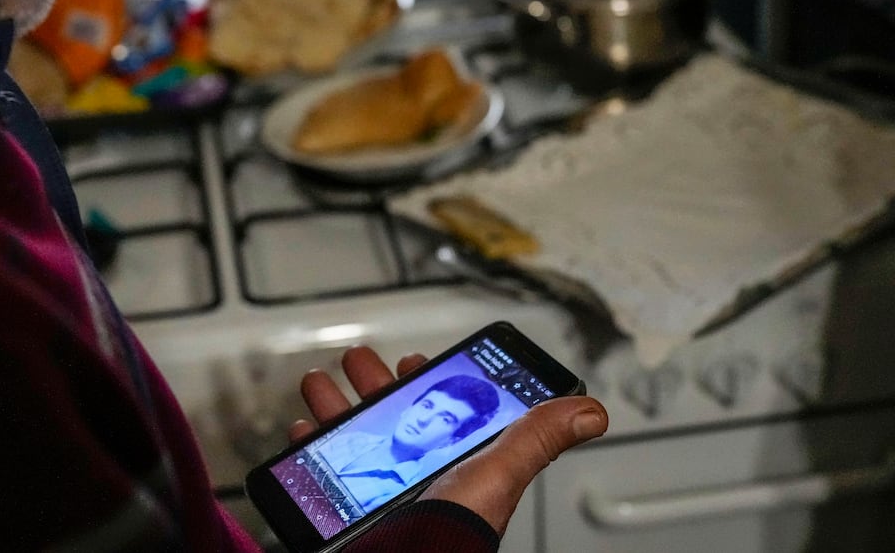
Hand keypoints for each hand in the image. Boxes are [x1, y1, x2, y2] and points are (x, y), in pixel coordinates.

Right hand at [290, 345, 607, 535]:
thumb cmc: (451, 535)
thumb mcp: (496, 473)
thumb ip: (535, 437)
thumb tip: (590, 411)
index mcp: (455, 467)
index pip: (442, 416)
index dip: (428, 384)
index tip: (413, 360)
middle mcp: (417, 479)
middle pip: (391, 419)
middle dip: (373, 384)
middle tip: (358, 360)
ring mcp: (379, 492)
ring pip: (354, 436)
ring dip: (336, 405)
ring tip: (320, 384)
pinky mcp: (345, 507)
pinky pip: (324, 470)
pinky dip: (312, 447)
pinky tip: (304, 431)